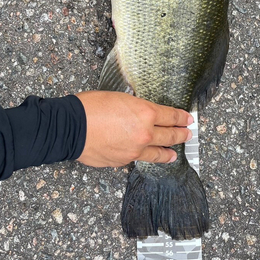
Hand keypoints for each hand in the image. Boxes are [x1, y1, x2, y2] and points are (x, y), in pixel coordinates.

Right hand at [75, 91, 193, 166]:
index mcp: (146, 113)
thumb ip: (136, 108)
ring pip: (158, 153)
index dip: (181, 117)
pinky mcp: (123, 161)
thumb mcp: (120, 98)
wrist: (71, 127)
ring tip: (175, 153)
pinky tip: (149, 157)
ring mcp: (135, 150)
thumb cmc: (91, 107)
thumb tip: (141, 115)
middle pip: (169, 135)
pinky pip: (139, 158)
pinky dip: (146, 157)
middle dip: (180, 134)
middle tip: (187, 133)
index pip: (171, 115)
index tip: (188, 118)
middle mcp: (145, 133)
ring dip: (169, 152)